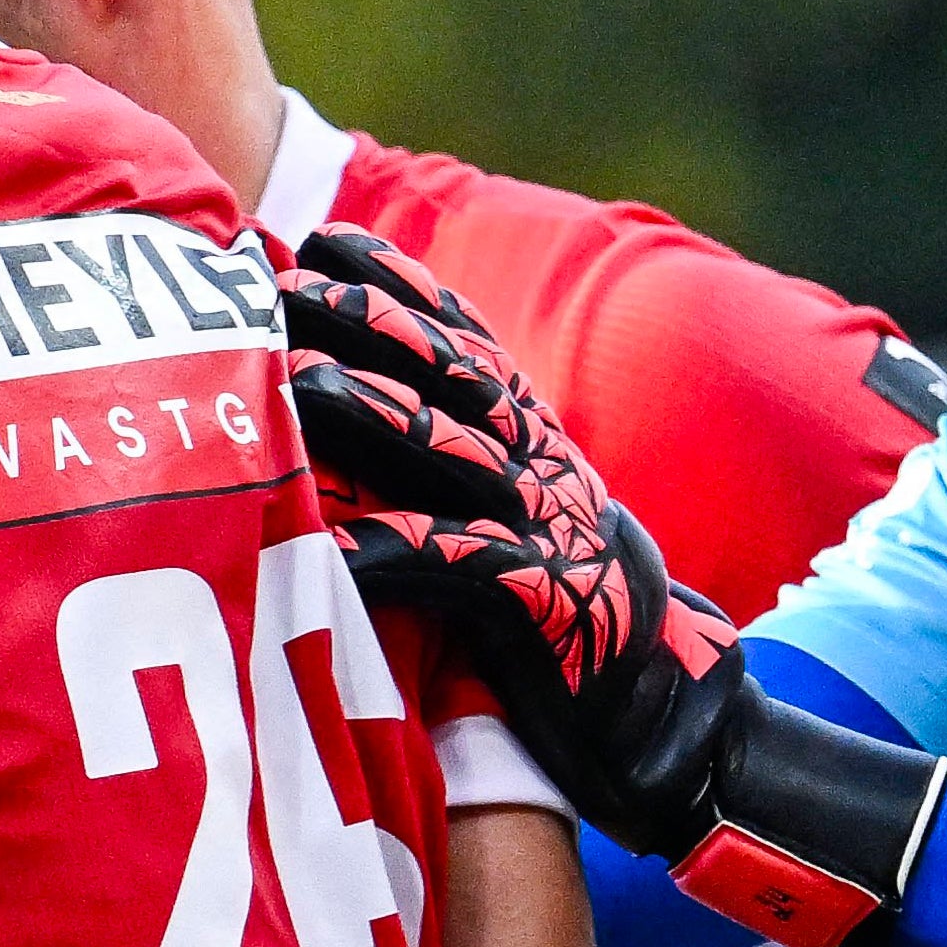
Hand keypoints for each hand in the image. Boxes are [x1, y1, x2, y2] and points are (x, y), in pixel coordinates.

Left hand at [279, 225, 735, 838]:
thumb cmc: (569, 611)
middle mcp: (536, 467)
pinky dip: (393, 555)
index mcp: (533, 438)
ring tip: (299, 380)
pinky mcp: (536, 605)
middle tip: (284, 284)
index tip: (325, 239)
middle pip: (446, 377)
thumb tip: (369, 409)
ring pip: (447, 455)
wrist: (662, 707)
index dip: (398, 286)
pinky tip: (331, 551)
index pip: (463, 340)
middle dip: (367, 324)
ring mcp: (539, 530)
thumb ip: (466, 458)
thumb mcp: (527, 512)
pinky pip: (456, 570)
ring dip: (371, 414)